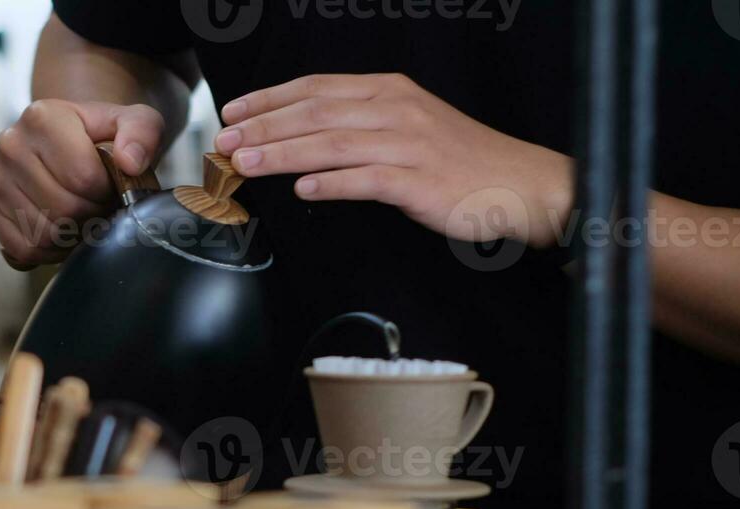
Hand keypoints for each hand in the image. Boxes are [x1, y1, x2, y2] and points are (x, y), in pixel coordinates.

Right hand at [0, 100, 164, 268]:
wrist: (67, 141)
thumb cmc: (102, 136)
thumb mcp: (134, 122)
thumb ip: (142, 132)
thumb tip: (129, 162)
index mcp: (42, 117)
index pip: (83, 177)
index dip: (106, 192)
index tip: (110, 187)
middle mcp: (10, 145)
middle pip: (63, 208)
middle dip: (92, 216)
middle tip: (100, 208)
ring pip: (44, 233)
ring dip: (73, 236)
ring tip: (84, 218)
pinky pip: (23, 248)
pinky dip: (49, 251)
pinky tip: (64, 233)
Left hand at [215, 74, 573, 247]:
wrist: (518, 185)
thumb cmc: (457, 162)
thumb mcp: (406, 127)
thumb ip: (358, 125)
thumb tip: (302, 134)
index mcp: (388, 91)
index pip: (316, 87)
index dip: (269, 98)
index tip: (232, 110)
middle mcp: (395, 110)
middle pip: (315, 112)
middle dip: (263, 125)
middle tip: (222, 140)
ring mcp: (407, 145)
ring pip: (331, 144)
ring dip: (283, 153)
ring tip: (245, 163)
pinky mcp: (419, 181)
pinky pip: (366, 180)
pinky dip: (331, 183)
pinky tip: (302, 189)